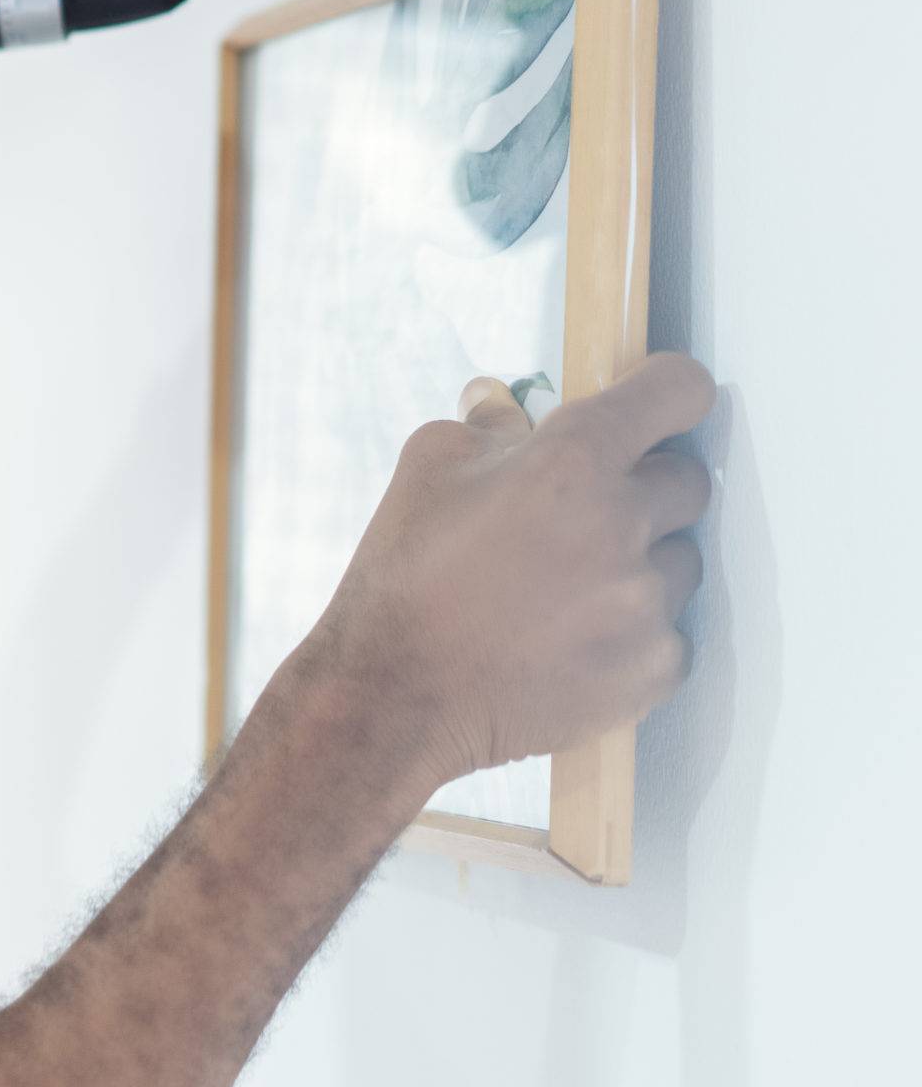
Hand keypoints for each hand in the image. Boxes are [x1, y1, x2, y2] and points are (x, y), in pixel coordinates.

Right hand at [295, 352, 715, 793]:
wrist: (396, 694)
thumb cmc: (404, 575)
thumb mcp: (427, 467)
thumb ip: (487, 425)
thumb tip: (505, 404)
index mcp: (572, 461)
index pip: (679, 392)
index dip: (670, 392)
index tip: (658, 406)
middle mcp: (624, 525)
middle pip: (688, 481)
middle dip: (642, 487)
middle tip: (581, 514)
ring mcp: (646, 604)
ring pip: (680, 561)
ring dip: (639, 564)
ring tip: (566, 588)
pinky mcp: (653, 670)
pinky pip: (670, 634)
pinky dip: (631, 633)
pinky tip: (569, 639)